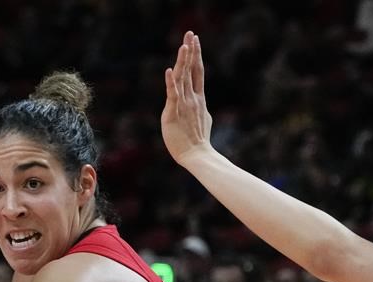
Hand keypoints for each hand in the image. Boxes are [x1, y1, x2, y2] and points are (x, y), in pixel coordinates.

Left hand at [162, 31, 214, 168]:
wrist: (198, 156)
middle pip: (192, 70)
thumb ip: (199, 106)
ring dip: (183, 61)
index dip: (196, 55)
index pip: (197, 72)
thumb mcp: (202, 118)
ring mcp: (184, 105)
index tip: (195, 40)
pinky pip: (172, 95)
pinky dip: (171, 83)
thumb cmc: (198, 140)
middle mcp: (192, 98)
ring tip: (184, 45)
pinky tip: (170, 71)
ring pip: (183, 79)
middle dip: (191, 51)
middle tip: (190, 33)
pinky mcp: (173, 114)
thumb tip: (201, 102)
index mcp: (198, 98)